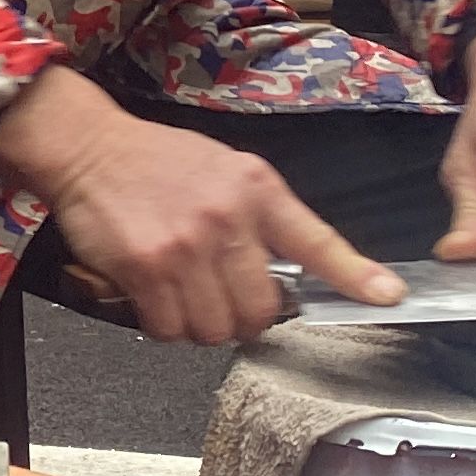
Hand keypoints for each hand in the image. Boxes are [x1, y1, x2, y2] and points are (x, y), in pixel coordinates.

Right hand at [0, 66, 401, 345]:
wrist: (88, 147)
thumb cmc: (158, 162)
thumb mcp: (227, 172)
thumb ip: (262, 219)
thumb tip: (290, 277)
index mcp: (256, 190)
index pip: (317, 241)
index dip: (355, 275)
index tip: (387, 296)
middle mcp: (227, 218)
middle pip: (259, 312)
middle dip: (242, 317)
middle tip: (220, 298)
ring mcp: (185, 246)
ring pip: (213, 328)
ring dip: (199, 324)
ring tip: (182, 293)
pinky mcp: (145, 267)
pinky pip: (168, 328)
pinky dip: (163, 325)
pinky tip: (155, 296)